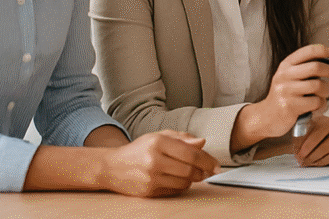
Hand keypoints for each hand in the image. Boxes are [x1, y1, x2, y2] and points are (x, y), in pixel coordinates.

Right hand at [98, 130, 217, 197]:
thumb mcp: (159, 137)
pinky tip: (179, 179)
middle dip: (203, 172)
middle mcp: (154, 160)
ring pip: (184, 182)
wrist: (112, 167)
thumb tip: (203, 142)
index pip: (191, 154)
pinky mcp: (148, 191)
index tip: (217, 165)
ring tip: (192, 173)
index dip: (208, 160)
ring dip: (193, 179)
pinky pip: (174, 191)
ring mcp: (150, 177)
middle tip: (208, 171)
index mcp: (158, 142)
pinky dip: (182, 186)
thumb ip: (182, 138)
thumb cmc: (139, 149)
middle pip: (190, 170)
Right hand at [251, 44, 328, 139]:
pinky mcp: (290, 106)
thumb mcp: (290, 76)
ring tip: (322, 94)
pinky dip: (321, 105)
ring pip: (318, 86)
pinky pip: (315, 102)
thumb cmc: (284, 95)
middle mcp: (284, 75)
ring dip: (326, 90)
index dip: (325, 51)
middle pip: (316, 67)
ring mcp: (286, 91)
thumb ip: (306, 67)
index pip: (308, 51)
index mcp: (286, 65)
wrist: (267, 116)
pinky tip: (316, 106)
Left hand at [293, 115, 328, 165]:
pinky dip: (322, 165)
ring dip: (315, 163)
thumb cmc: (322, 129)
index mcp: (328, 123)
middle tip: (301, 161)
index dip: (307, 146)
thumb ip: (303, 134)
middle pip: (323, 149)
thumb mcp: (313, 125)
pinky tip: (316, 163)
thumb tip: (296, 149)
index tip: (299, 154)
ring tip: (306, 163)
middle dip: (310, 157)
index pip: (317, 135)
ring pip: (328, 158)